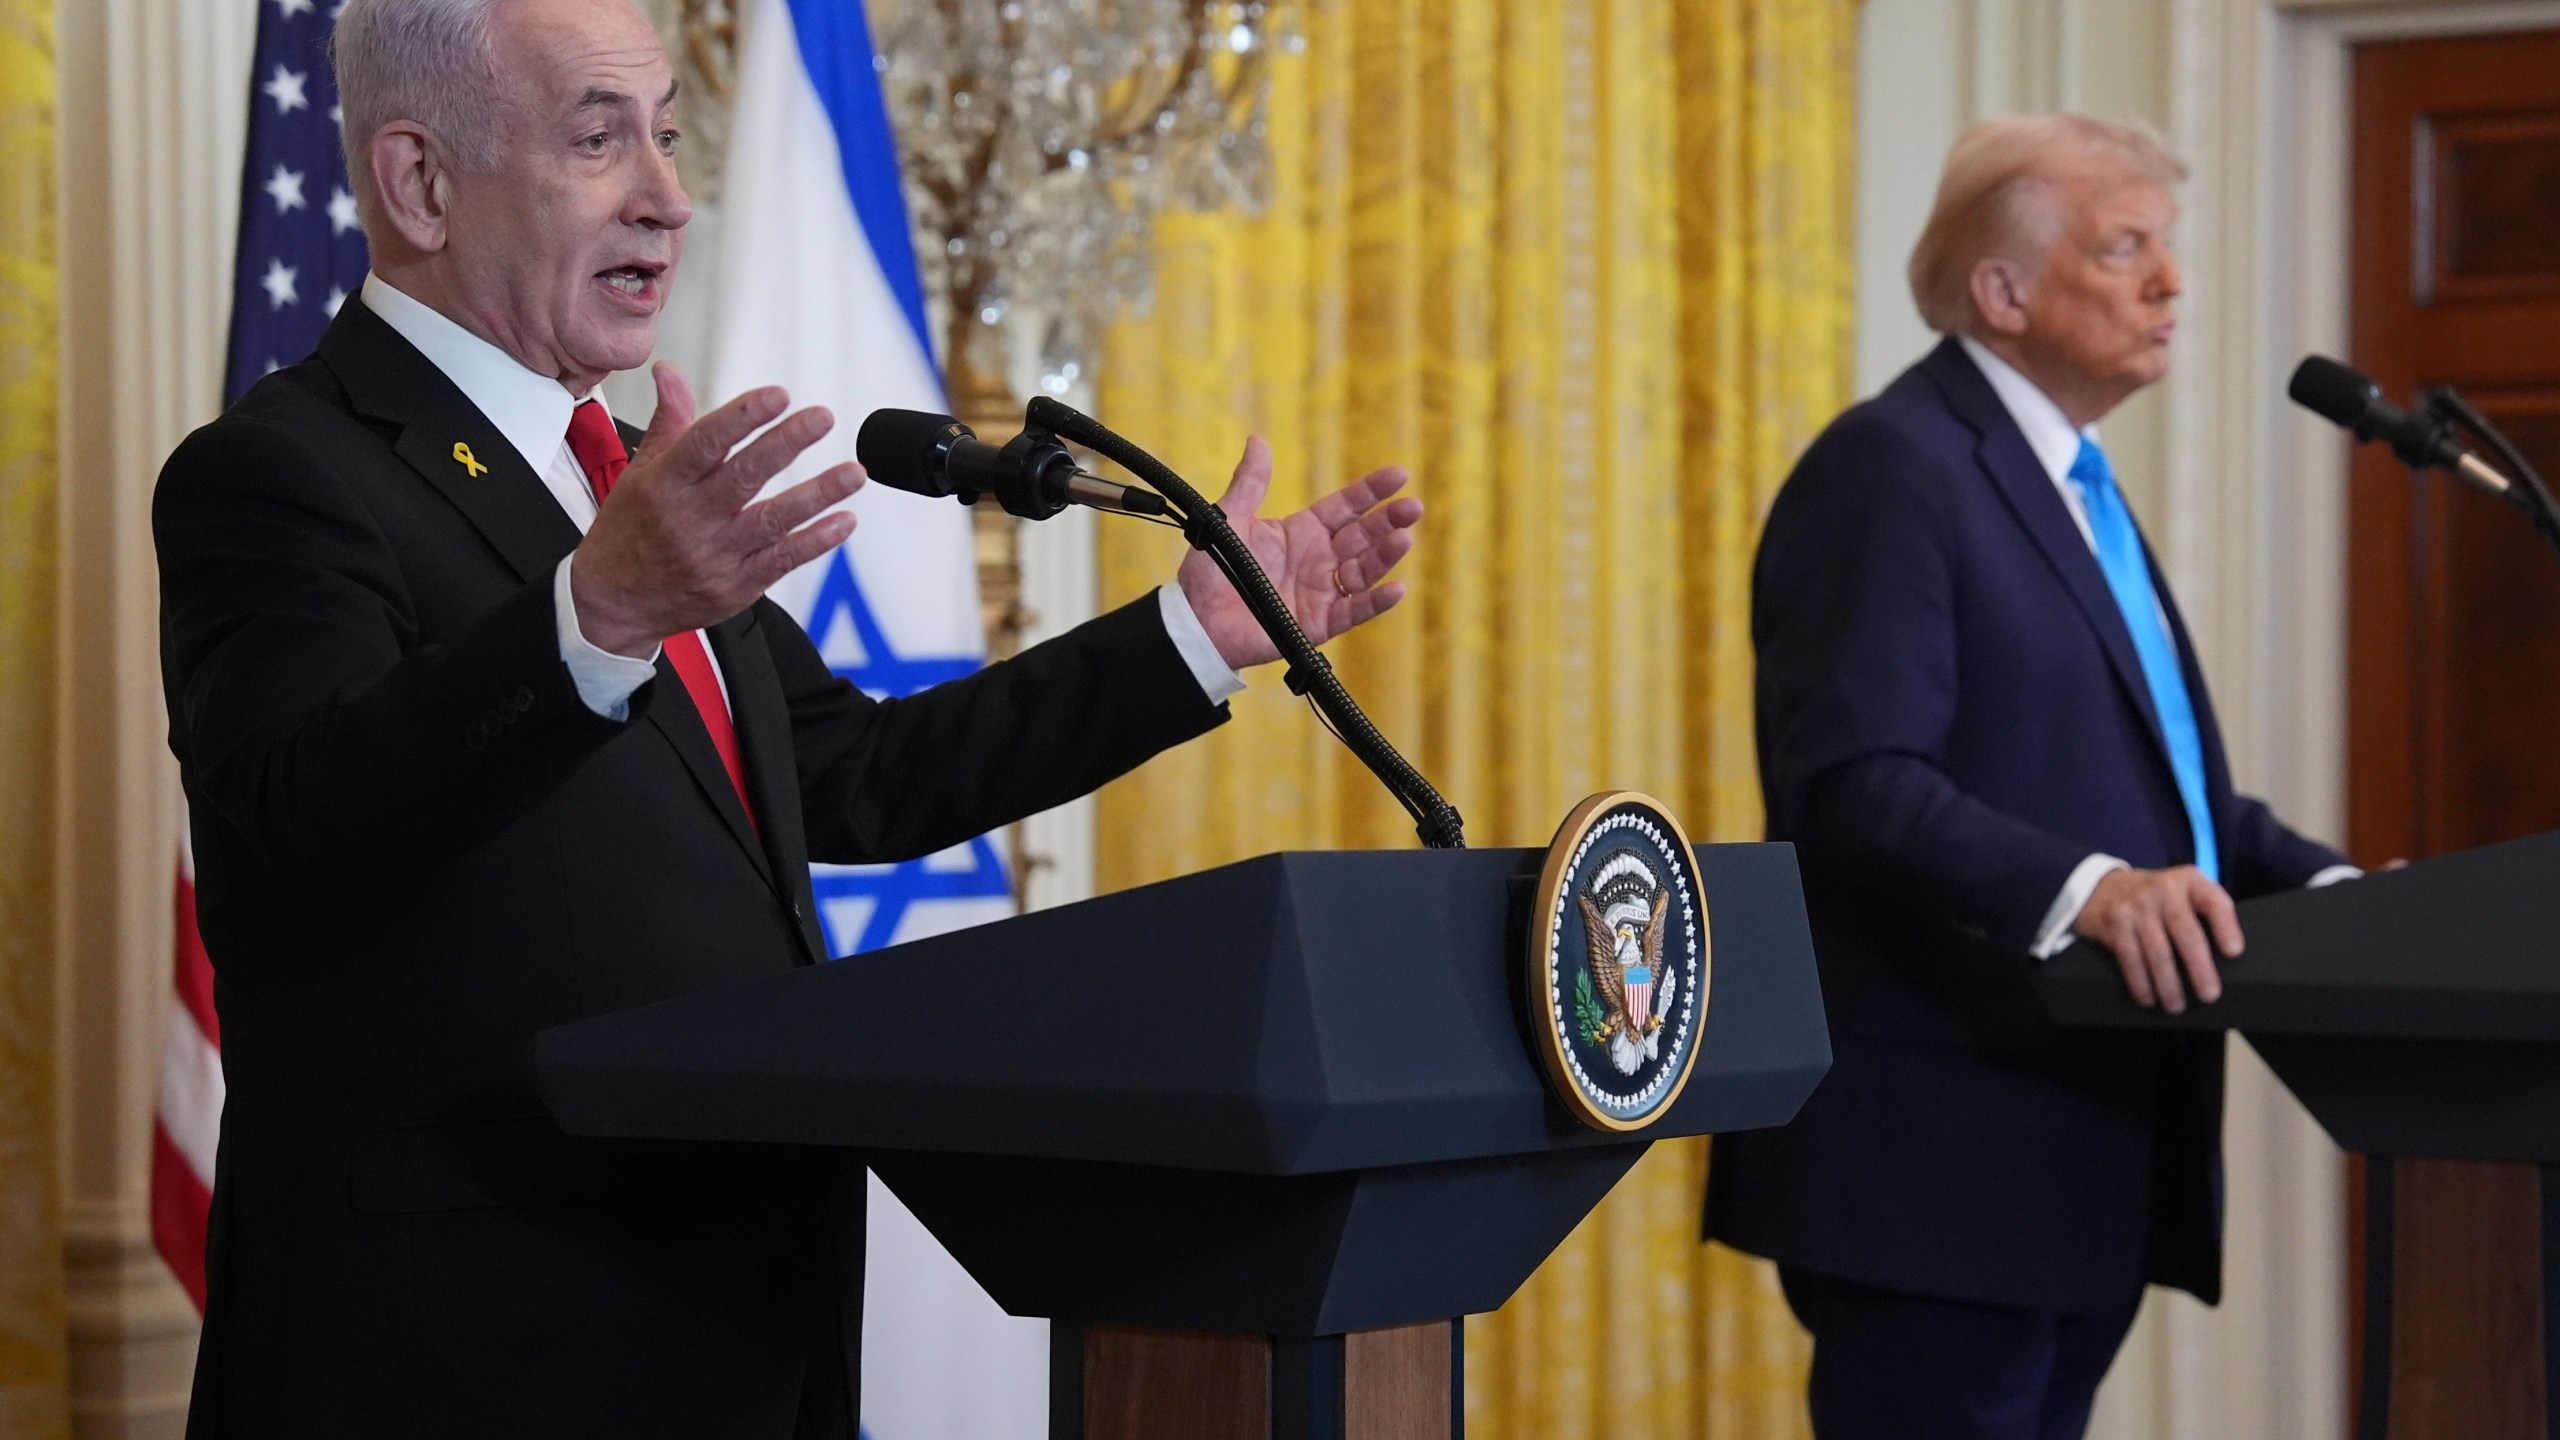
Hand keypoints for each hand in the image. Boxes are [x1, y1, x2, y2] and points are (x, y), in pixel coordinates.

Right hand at [572, 364, 861, 656]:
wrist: (614, 603)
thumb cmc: (629, 530)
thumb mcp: (640, 473)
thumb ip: (669, 422)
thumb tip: (669, 371)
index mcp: (665, 483)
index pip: (705, 442)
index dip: (743, 417)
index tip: (778, 395)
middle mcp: (690, 518)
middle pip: (744, 476)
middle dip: (786, 443)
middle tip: (822, 418)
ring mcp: (715, 555)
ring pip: (772, 520)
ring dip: (817, 495)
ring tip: (854, 472)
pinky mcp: (737, 586)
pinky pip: (782, 561)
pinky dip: (816, 541)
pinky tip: (844, 520)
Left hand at [1175, 436, 1423, 670]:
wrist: (1196, 621)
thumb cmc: (1211, 570)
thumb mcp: (1229, 519)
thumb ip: (1250, 483)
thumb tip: (1258, 440)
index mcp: (1303, 532)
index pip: (1346, 506)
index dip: (1372, 491)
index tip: (1400, 475)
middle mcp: (1319, 560)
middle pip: (1364, 536)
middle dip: (1389, 521)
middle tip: (1413, 506)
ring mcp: (1322, 591)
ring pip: (1364, 571)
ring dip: (1386, 556)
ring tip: (1404, 539)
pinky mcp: (1319, 623)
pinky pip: (1353, 611)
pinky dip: (1376, 602)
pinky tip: (1396, 588)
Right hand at [2073, 865, 2241, 1014]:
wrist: (2104, 887)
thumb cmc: (2158, 900)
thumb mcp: (2183, 893)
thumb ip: (2204, 913)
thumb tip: (2226, 962)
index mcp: (2190, 881)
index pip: (2214, 902)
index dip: (2226, 927)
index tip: (2234, 952)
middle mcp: (2164, 889)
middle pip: (2186, 933)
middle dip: (2199, 968)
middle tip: (2209, 995)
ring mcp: (2137, 906)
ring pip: (2158, 951)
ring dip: (2169, 984)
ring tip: (2177, 1006)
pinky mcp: (2115, 922)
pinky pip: (2130, 958)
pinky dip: (2140, 982)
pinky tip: (2149, 998)